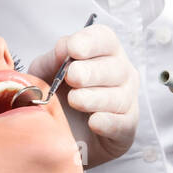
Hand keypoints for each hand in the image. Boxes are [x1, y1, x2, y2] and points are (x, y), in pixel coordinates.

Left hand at [28, 22, 138, 165]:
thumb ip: (52, 59)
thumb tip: (64, 47)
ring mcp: (127, 100)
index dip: (90, 42)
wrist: (57, 133)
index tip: (73, 49)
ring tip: (74, 101)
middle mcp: (120, 72)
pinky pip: (123, 123)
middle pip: (115, 67)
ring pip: (119, 96)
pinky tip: (93, 122)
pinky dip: (108, 122)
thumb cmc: (55, 95)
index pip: (104, 39)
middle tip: (72, 78)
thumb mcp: (45, 73)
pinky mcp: (127, 128)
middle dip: (91, 72)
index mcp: (102, 52)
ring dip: (94, 98)